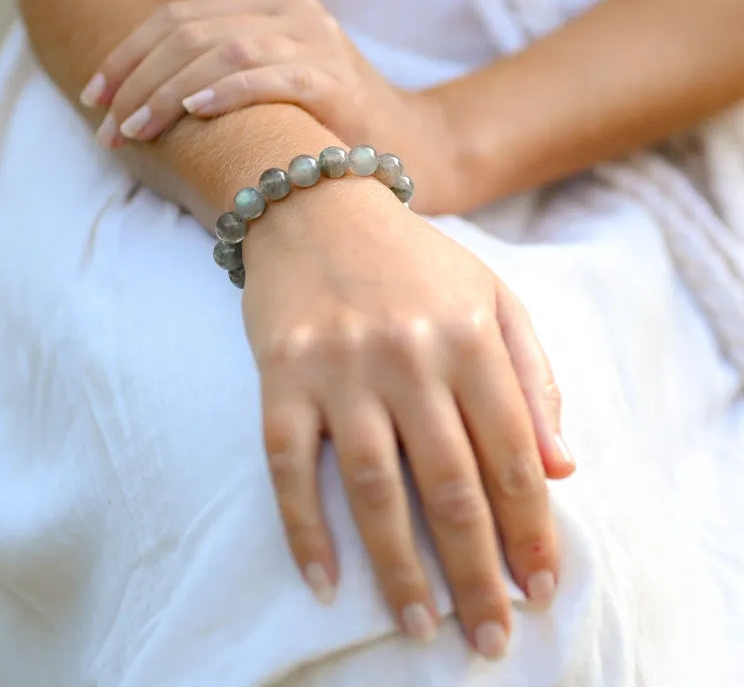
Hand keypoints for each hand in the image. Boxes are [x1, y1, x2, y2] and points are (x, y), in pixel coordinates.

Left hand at [80, 0, 460, 212]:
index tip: (95, 97)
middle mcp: (297, 12)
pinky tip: (196, 112)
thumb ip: (238, 10)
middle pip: (194, 32)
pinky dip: (228, 92)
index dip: (130, 53)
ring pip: (223, 51)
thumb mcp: (285, 56)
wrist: (411, 147)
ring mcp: (319, 44)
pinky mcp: (336, 83)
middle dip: (138, 78)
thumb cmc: (337, 110)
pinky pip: (271, 78)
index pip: (183, 15)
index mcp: (278, 2)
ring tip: (135, 128)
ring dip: (169, 92)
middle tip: (106, 124)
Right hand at [243, 173, 573, 655]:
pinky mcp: (281, 375)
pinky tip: (324, 581)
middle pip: (449, 485)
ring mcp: (339, 367)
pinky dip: (304, 528)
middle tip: (490, 636)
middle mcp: (408, 355)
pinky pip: (289, 465)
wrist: (318, 208)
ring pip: (372, 487)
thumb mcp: (493, 297)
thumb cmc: (413, 260)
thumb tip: (563, 467)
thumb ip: (534, 378)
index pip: (512, 455)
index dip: (532, 530)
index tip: (538, 587)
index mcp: (469, 336)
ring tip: (422, 625)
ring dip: (399, 567)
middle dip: (477, 570)